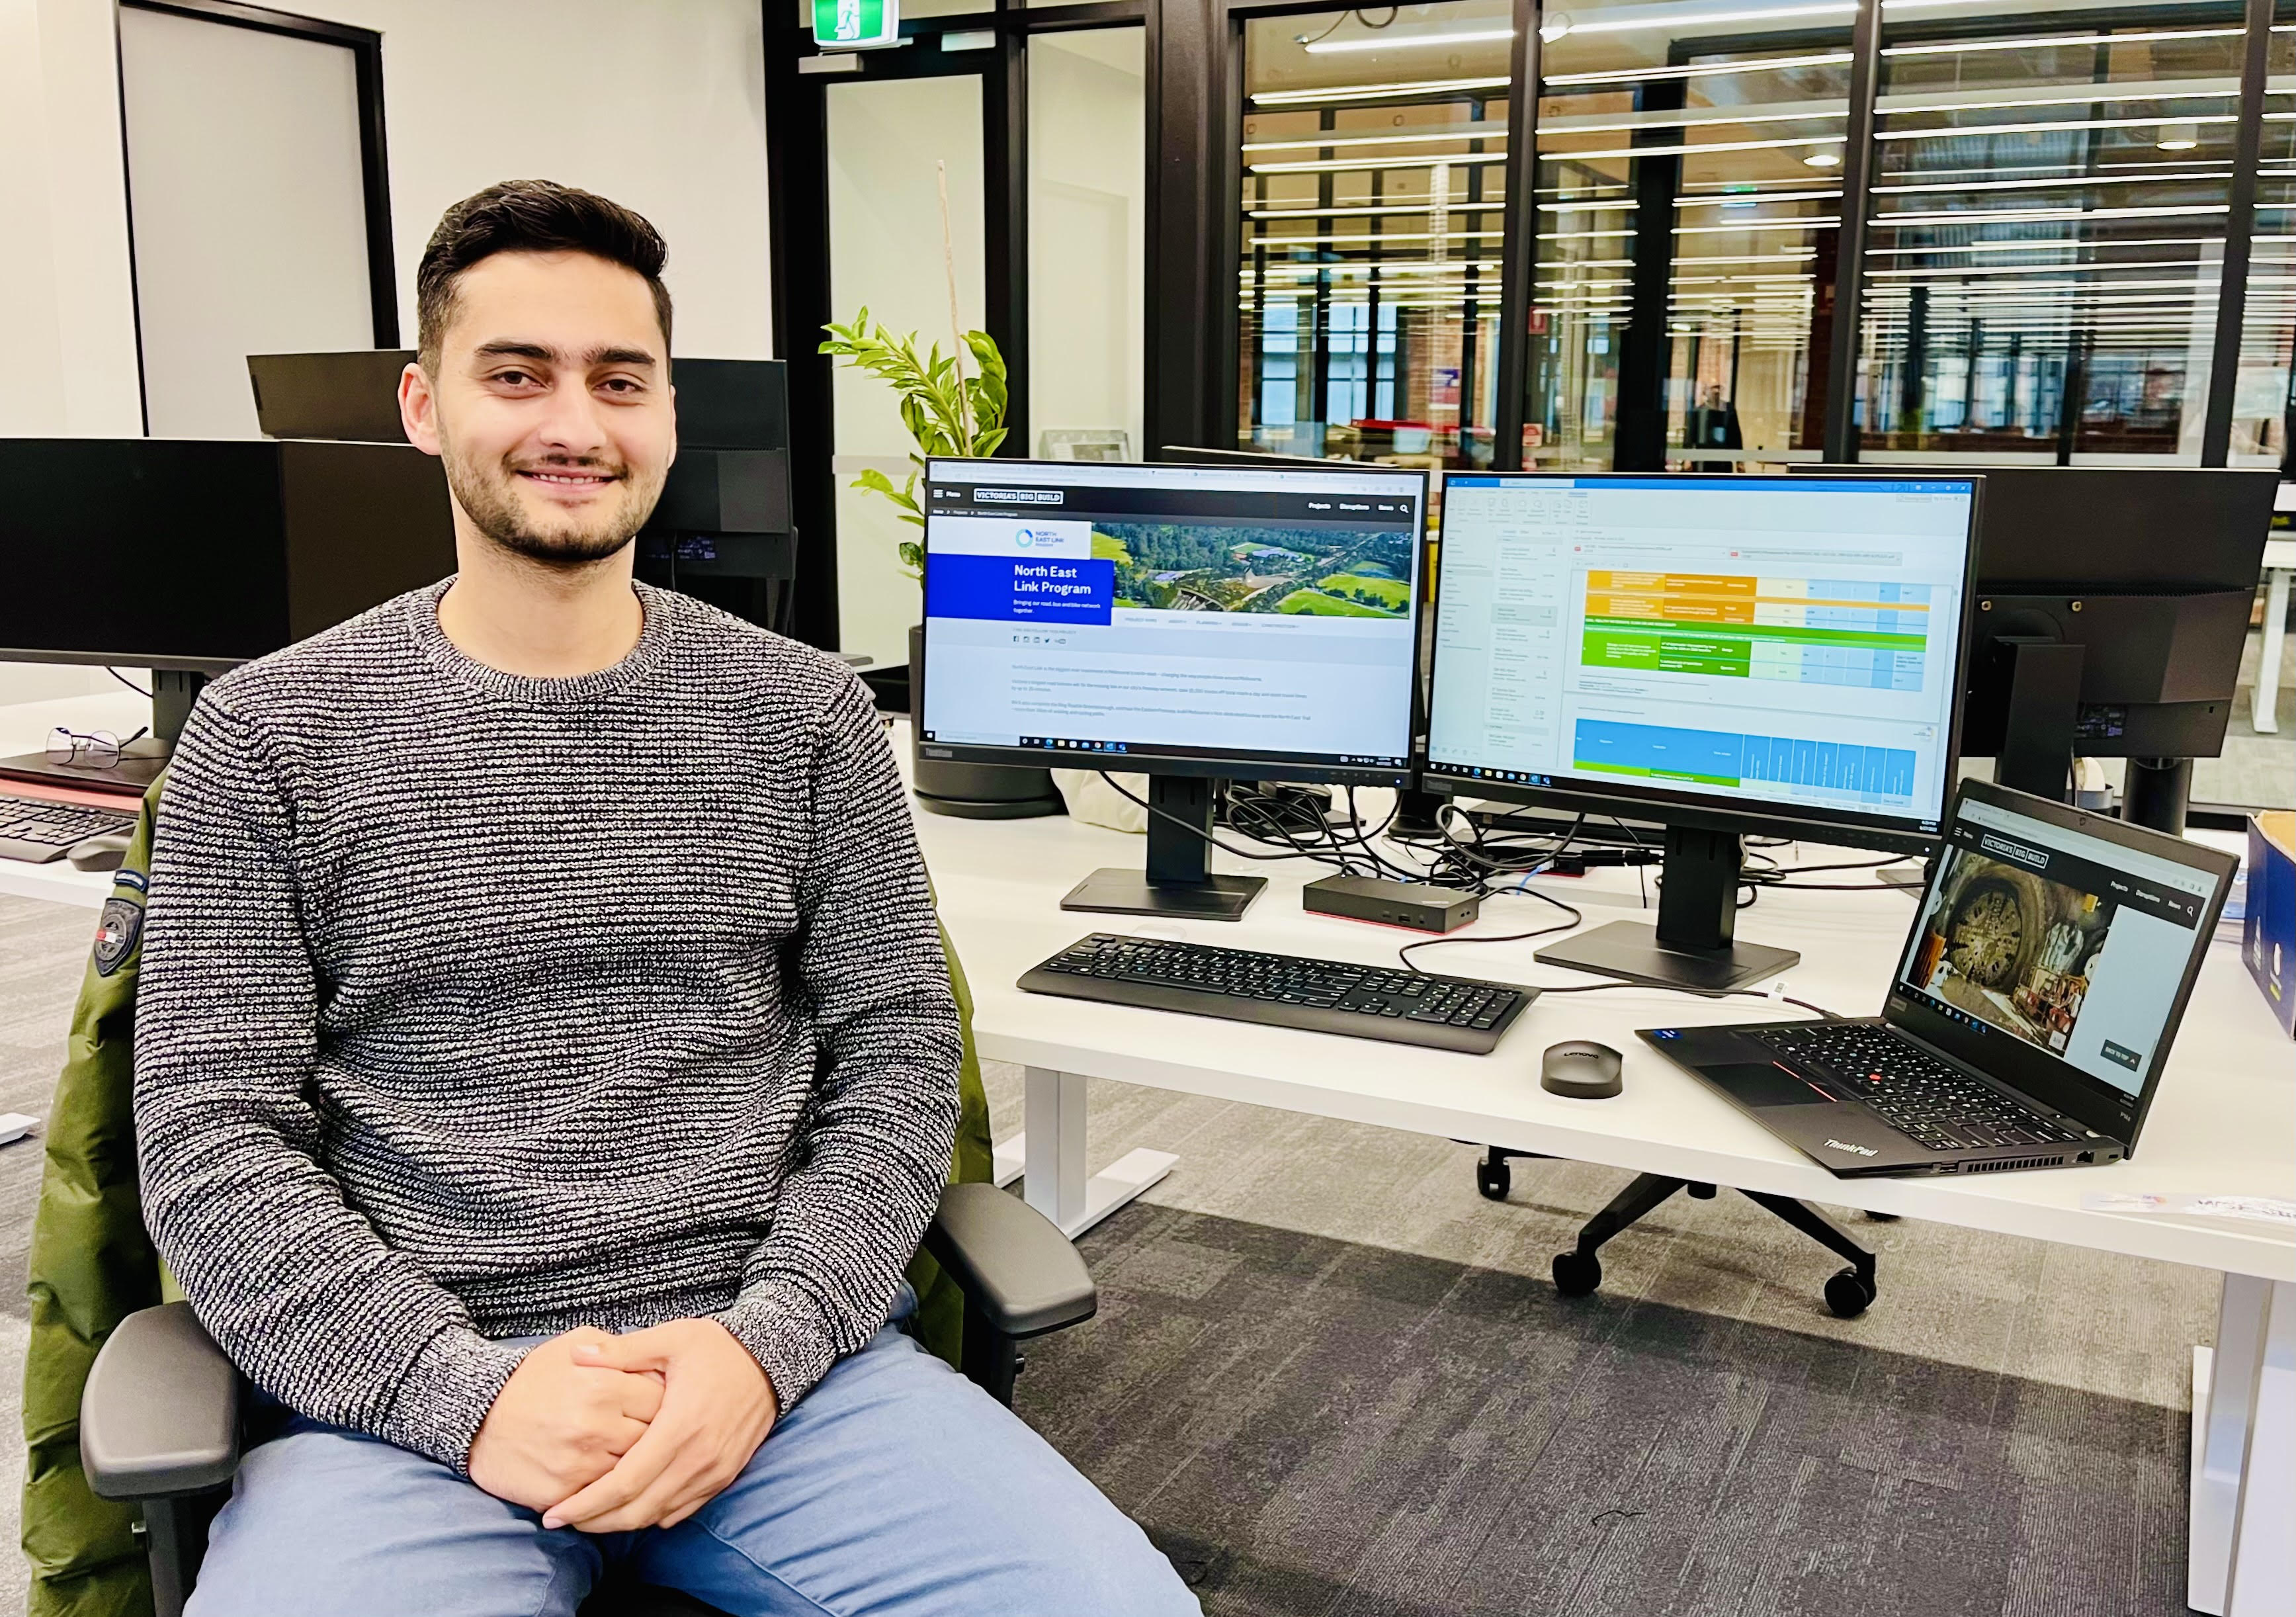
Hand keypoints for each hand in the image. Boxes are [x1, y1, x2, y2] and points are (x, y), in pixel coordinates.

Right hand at [467, 1327, 665, 1512]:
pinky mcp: (562, 1493)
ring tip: (638, 1458)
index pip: (663, 1400)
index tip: (666, 1405)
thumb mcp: (575, 1345)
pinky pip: (604, 1498)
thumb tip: (658, 1361)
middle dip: (659, 1437)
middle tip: (657, 1434)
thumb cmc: (533, 1377)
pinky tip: (612, 1481)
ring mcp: (579, 1463)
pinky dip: (611, 1491)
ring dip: (637, 1466)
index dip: (668, 1403)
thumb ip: (619, 1350)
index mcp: (605, 1384)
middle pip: (654, 1439)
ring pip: (633, 1472)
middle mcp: (596, 1425)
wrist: (477, 1417)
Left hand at [541, 1319, 778, 1532]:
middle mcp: (698, 1457)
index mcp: (680, 1425)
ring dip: (622, 1522)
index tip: (553, 1514)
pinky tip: (631, 1508)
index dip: (586, 1504)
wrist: (774, 1358)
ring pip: (659, 1515)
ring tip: (589, 1517)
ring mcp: (715, 1470)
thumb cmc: (718, 1347)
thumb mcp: (669, 1338)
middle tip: (561, 1520)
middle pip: (638, 1510)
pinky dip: (653, 1516)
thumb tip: (575, 1354)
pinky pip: (683, 1510)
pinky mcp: (726, 1475)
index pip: (624, 1482)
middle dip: (595, 1522)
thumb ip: (621, 1351)